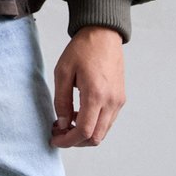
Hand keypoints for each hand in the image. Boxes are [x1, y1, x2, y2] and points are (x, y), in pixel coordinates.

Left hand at [50, 26, 125, 147]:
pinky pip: (108, 121)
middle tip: (59, 132)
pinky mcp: (120, 98)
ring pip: (103, 132)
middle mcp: (111, 101)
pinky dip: (93, 124)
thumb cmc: (82, 49)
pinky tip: (78, 113)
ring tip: (66, 122)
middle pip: (95, 137)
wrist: (103, 35)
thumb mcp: (63, 72)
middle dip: (75, 141)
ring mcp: (118, 101)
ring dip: (84, 133)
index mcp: (96, 94)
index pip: (84, 131)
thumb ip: (61, 100)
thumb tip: (62, 123)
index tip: (55, 139)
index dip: (68, 140)